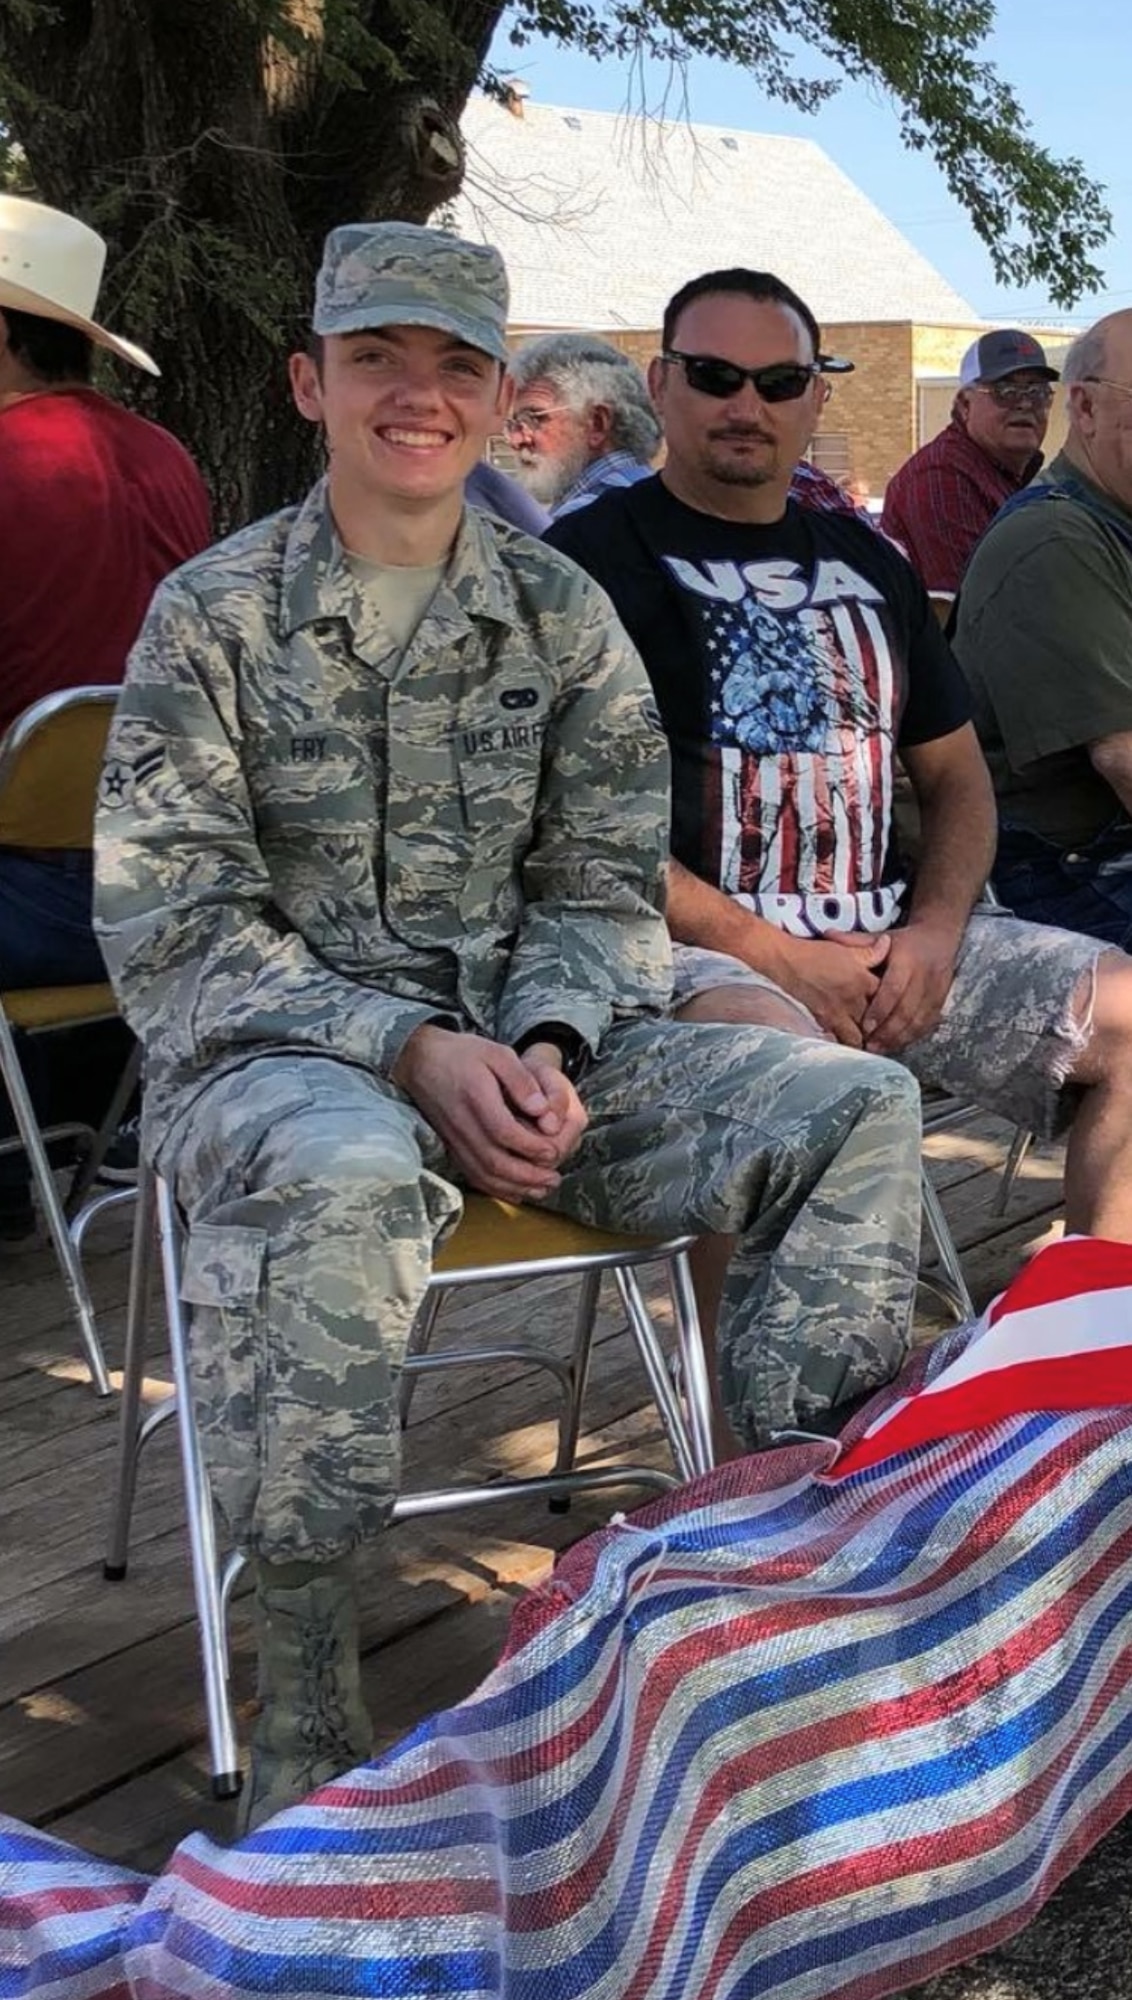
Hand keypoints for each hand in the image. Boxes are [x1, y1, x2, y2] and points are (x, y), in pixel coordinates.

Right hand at [390, 1025, 580, 1201]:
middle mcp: (462, 1124)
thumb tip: (542, 1110)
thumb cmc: (462, 1054)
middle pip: (494, 1161)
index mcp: (475, 1097)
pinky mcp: (450, 1147)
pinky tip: (515, 1192)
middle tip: (554, 1179)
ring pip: (483, 1174)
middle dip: (528, 1176)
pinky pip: (471, 1175)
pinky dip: (495, 1188)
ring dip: (514, 1187)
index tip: (553, 1151)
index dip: (531, 1146)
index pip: (504, 1132)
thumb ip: (522, 1080)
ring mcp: (453, 1139)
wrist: (420, 1061)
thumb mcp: (497, 1053)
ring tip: (541, 1189)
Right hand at [767, 932, 891, 1047]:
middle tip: (888, 1033)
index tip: (896, 1007)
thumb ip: (870, 951)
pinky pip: (839, 1039)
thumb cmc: (816, 953)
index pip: (887, 998)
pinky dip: (846, 1043)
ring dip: (864, 1041)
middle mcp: (853, 1001)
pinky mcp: (823, 1020)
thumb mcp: (847, 948)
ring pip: (859, 1037)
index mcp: (863, 981)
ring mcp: (838, 1013)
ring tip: (869, 1042)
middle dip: (882, 1030)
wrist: (788, 961)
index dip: (893, 1005)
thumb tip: (888, 944)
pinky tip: (849, 1042)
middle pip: (876, 1024)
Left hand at [862, 920, 959, 1053]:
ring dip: (899, 1037)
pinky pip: (928, 1023)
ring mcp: (936, 990)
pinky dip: (913, 1036)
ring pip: (919, 1020)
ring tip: (879, 1049)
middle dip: (888, 1030)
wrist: (939, 938)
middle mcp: (924, 975)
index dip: (880, 1009)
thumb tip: (827, 935)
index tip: (865, 1026)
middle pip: (907, 1009)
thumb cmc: (903, 941)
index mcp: (907, 959)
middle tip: (869, 1045)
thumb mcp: (882, 937)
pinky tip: (897, 1045)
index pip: (894, 988)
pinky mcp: (941, 1001)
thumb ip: (856, 942)